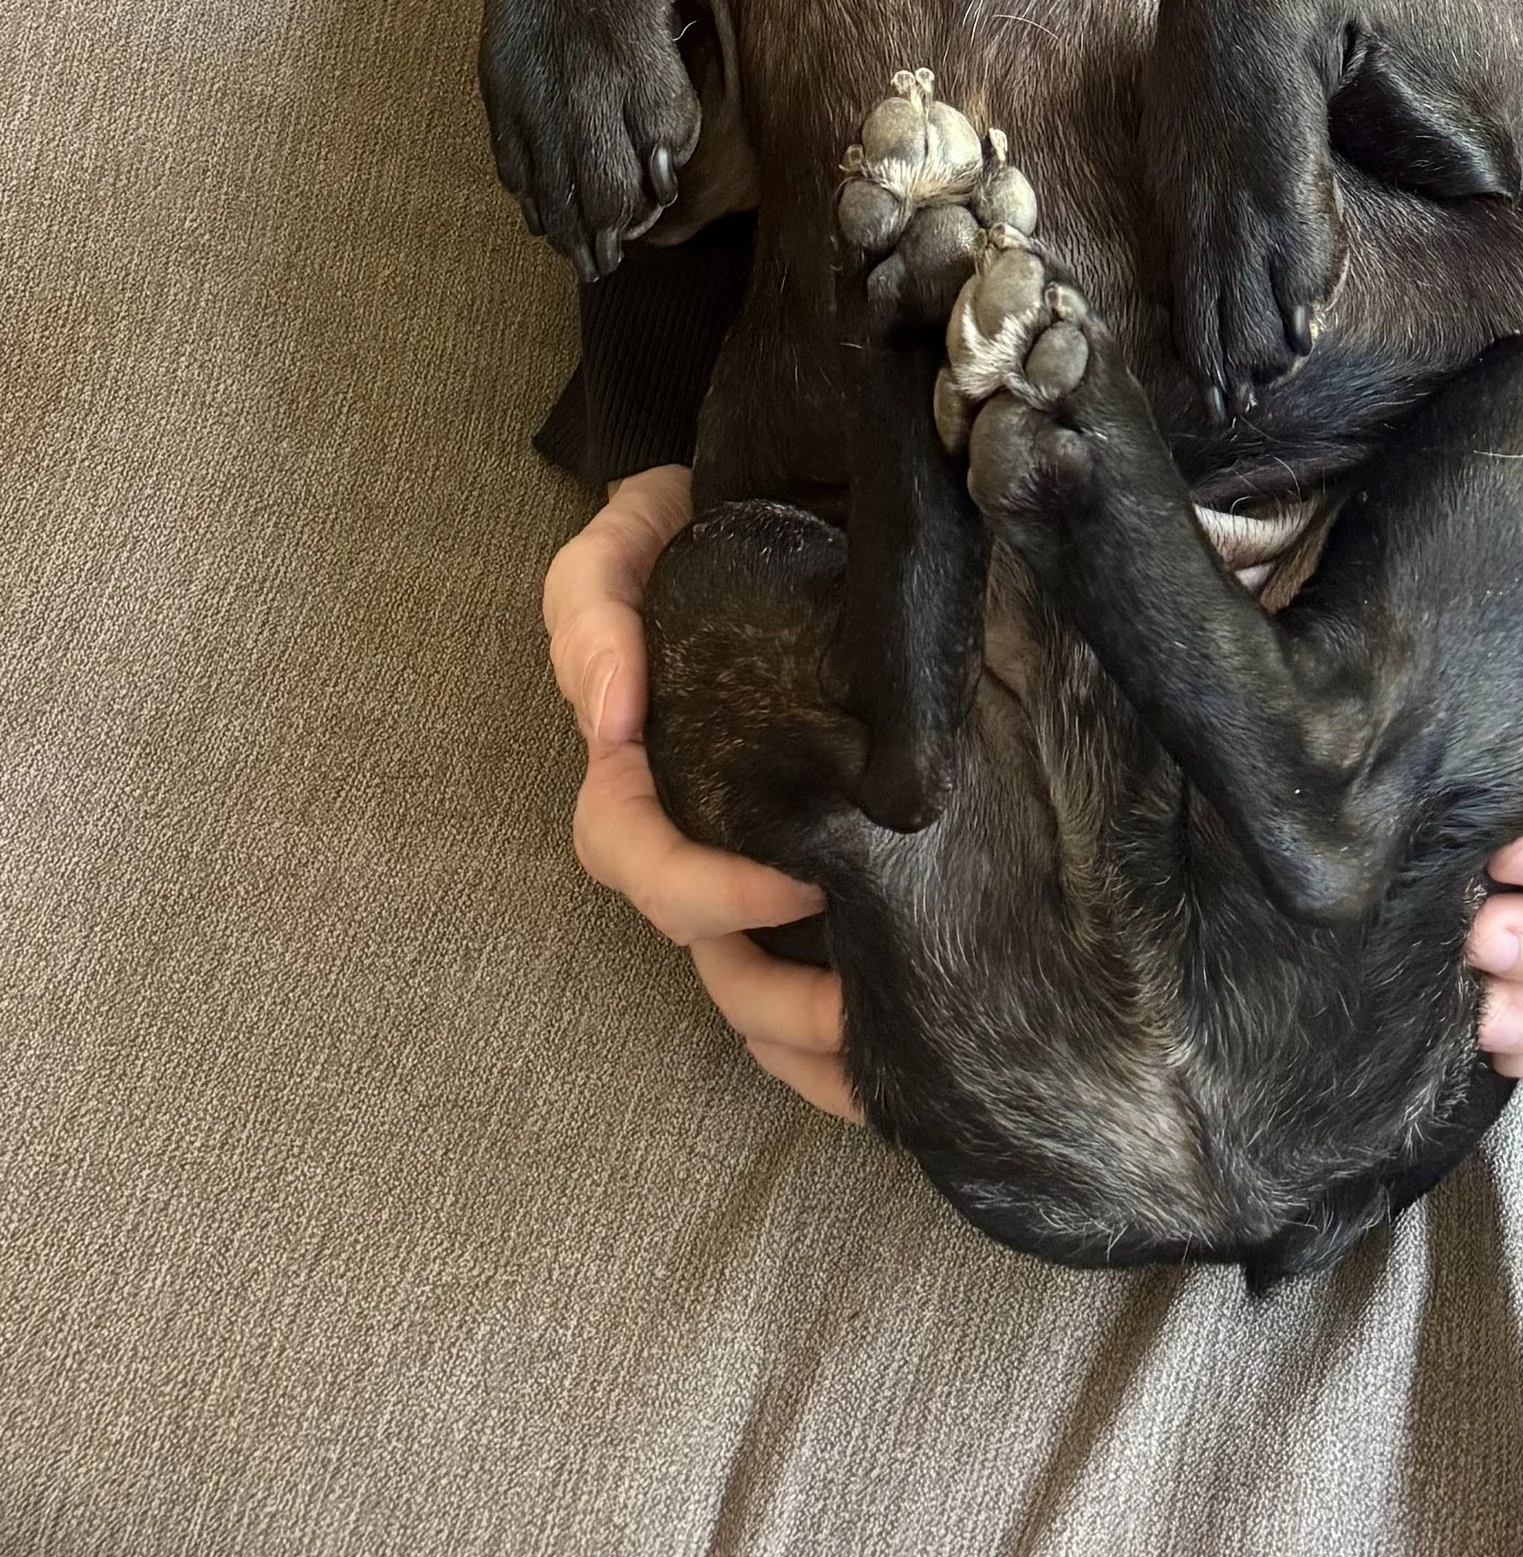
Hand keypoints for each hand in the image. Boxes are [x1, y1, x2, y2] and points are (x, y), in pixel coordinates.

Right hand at [543, 464, 861, 1121]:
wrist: (779, 485)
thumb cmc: (690, 524)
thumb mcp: (625, 536)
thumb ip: (593, 606)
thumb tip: (610, 719)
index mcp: (642, 762)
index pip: (636, 855)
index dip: (704, 888)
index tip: (793, 883)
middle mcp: (692, 820)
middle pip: (701, 948)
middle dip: (773, 995)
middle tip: (861, 1004)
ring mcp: (753, 845)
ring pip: (750, 984)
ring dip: (807, 1038)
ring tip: (888, 1058)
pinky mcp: (823, 853)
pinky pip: (811, 967)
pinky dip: (835, 1040)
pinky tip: (896, 1071)